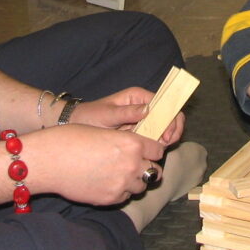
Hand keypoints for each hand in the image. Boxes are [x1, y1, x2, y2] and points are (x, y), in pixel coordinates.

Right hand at [29, 124, 164, 205]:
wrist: (48, 161)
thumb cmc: (70, 139)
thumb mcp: (103, 132)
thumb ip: (124, 142)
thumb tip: (134, 151)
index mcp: (132, 143)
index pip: (158, 150)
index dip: (152, 151)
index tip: (146, 152)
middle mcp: (131, 164)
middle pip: (155, 171)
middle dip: (146, 168)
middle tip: (134, 166)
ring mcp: (122, 184)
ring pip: (141, 186)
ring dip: (134, 181)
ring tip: (118, 175)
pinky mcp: (110, 199)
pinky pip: (125, 197)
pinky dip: (120, 192)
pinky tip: (106, 183)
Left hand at [71, 86, 185, 144]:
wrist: (77, 126)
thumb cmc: (89, 116)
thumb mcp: (107, 114)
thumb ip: (127, 112)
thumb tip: (148, 110)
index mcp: (138, 96)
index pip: (165, 103)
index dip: (170, 118)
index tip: (166, 134)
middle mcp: (144, 106)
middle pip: (169, 115)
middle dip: (172, 130)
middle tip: (165, 144)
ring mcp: (143, 120)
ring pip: (164, 128)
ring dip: (166, 138)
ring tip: (158, 149)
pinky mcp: (140, 133)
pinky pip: (154, 138)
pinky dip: (157, 145)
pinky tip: (151, 152)